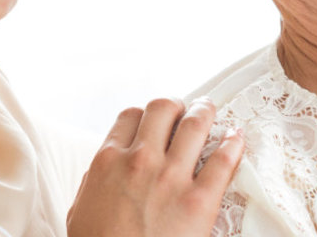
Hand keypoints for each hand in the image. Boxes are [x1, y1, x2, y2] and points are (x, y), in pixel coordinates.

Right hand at [67, 98, 245, 236]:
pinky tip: (236, 139)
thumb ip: (95, 182)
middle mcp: (139, 160)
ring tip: (210, 111)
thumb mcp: (81, 210)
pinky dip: (232, 144)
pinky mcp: (200, 201)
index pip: (130, 117)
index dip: (145, 115)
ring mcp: (171, 178)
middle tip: (185, 111)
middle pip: (163, 109)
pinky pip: (223, 161)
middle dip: (176, 106)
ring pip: (195, 124)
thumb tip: (106, 170)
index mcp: (107, 162)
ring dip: (205, 112)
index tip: (154, 121)